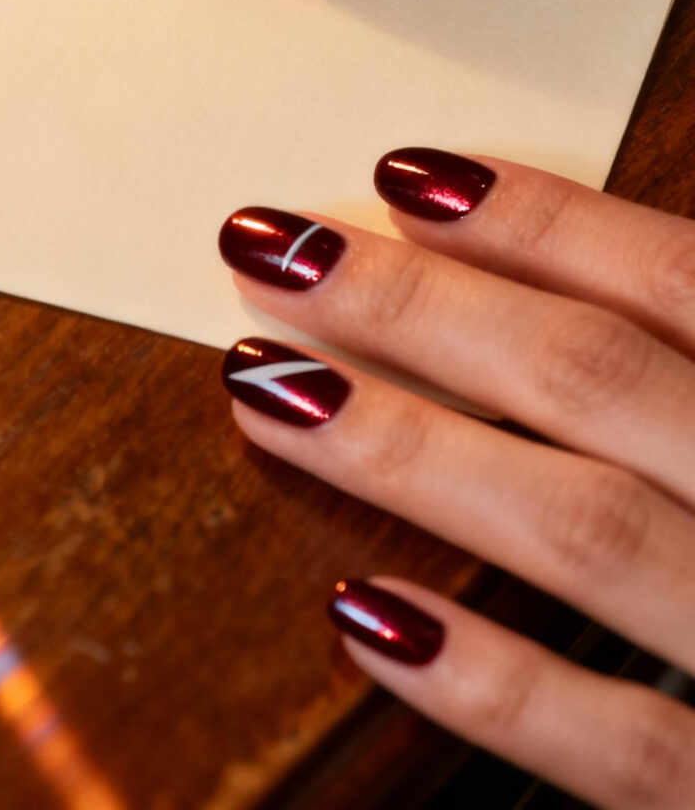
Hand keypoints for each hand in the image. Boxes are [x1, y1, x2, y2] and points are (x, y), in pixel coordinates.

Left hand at [217, 149, 694, 807]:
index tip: (402, 175)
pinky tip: (365, 615)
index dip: (541, 220)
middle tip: (273, 249)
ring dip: (413, 450)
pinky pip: (623, 748)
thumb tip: (588, 266)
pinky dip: (495, 683)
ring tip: (270, 385)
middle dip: (422, 307)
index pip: (682, 281)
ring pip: (588, 531)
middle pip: (600, 380)